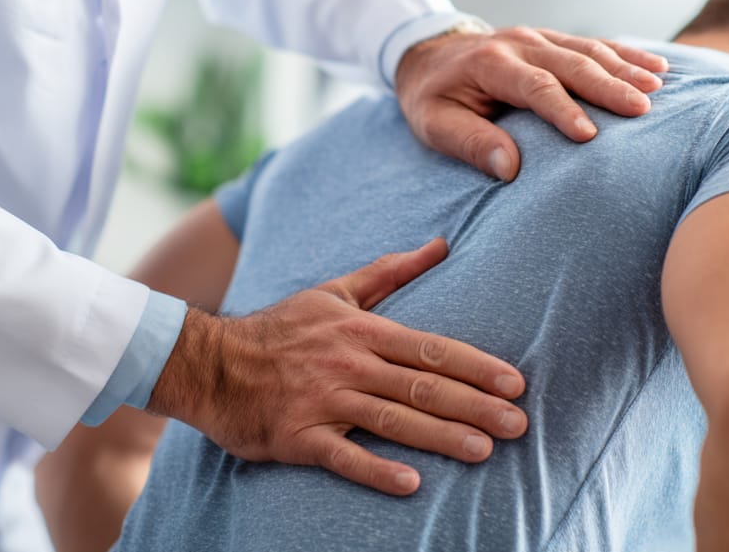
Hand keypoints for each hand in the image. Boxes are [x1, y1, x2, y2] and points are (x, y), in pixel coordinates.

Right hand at [147, 238, 527, 495]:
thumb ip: (389, 273)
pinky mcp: (299, 436)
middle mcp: (348, 364)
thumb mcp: (334, 291)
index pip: (431, 348)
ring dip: (440, 437)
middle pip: (422, 386)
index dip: (476, 366)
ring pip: (392, 420)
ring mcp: (324, 401)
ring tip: (483, 452)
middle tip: (519, 426)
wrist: (209, 362)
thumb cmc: (280, 329)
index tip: (516, 383)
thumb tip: (440, 245)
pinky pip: (343, 455)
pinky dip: (376, 470)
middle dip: (474, 407)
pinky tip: (411, 484)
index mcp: (360, 329)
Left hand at [395, 27, 668, 180]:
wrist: (428, 55)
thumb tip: (508, 169)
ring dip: (626, 67)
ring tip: (658, 89)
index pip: (534, 85)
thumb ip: (469, 143)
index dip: (562, 109)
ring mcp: (539, 37)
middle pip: (572, 62)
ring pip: (589, 49)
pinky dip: (627, 55)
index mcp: (490, 63)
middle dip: (609, 85)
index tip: (590, 136)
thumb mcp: (434, 123)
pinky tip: (658, 68)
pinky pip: (595, 44)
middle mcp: (519, 43)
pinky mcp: (552, 40)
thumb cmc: (432, 97)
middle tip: (643, 110)